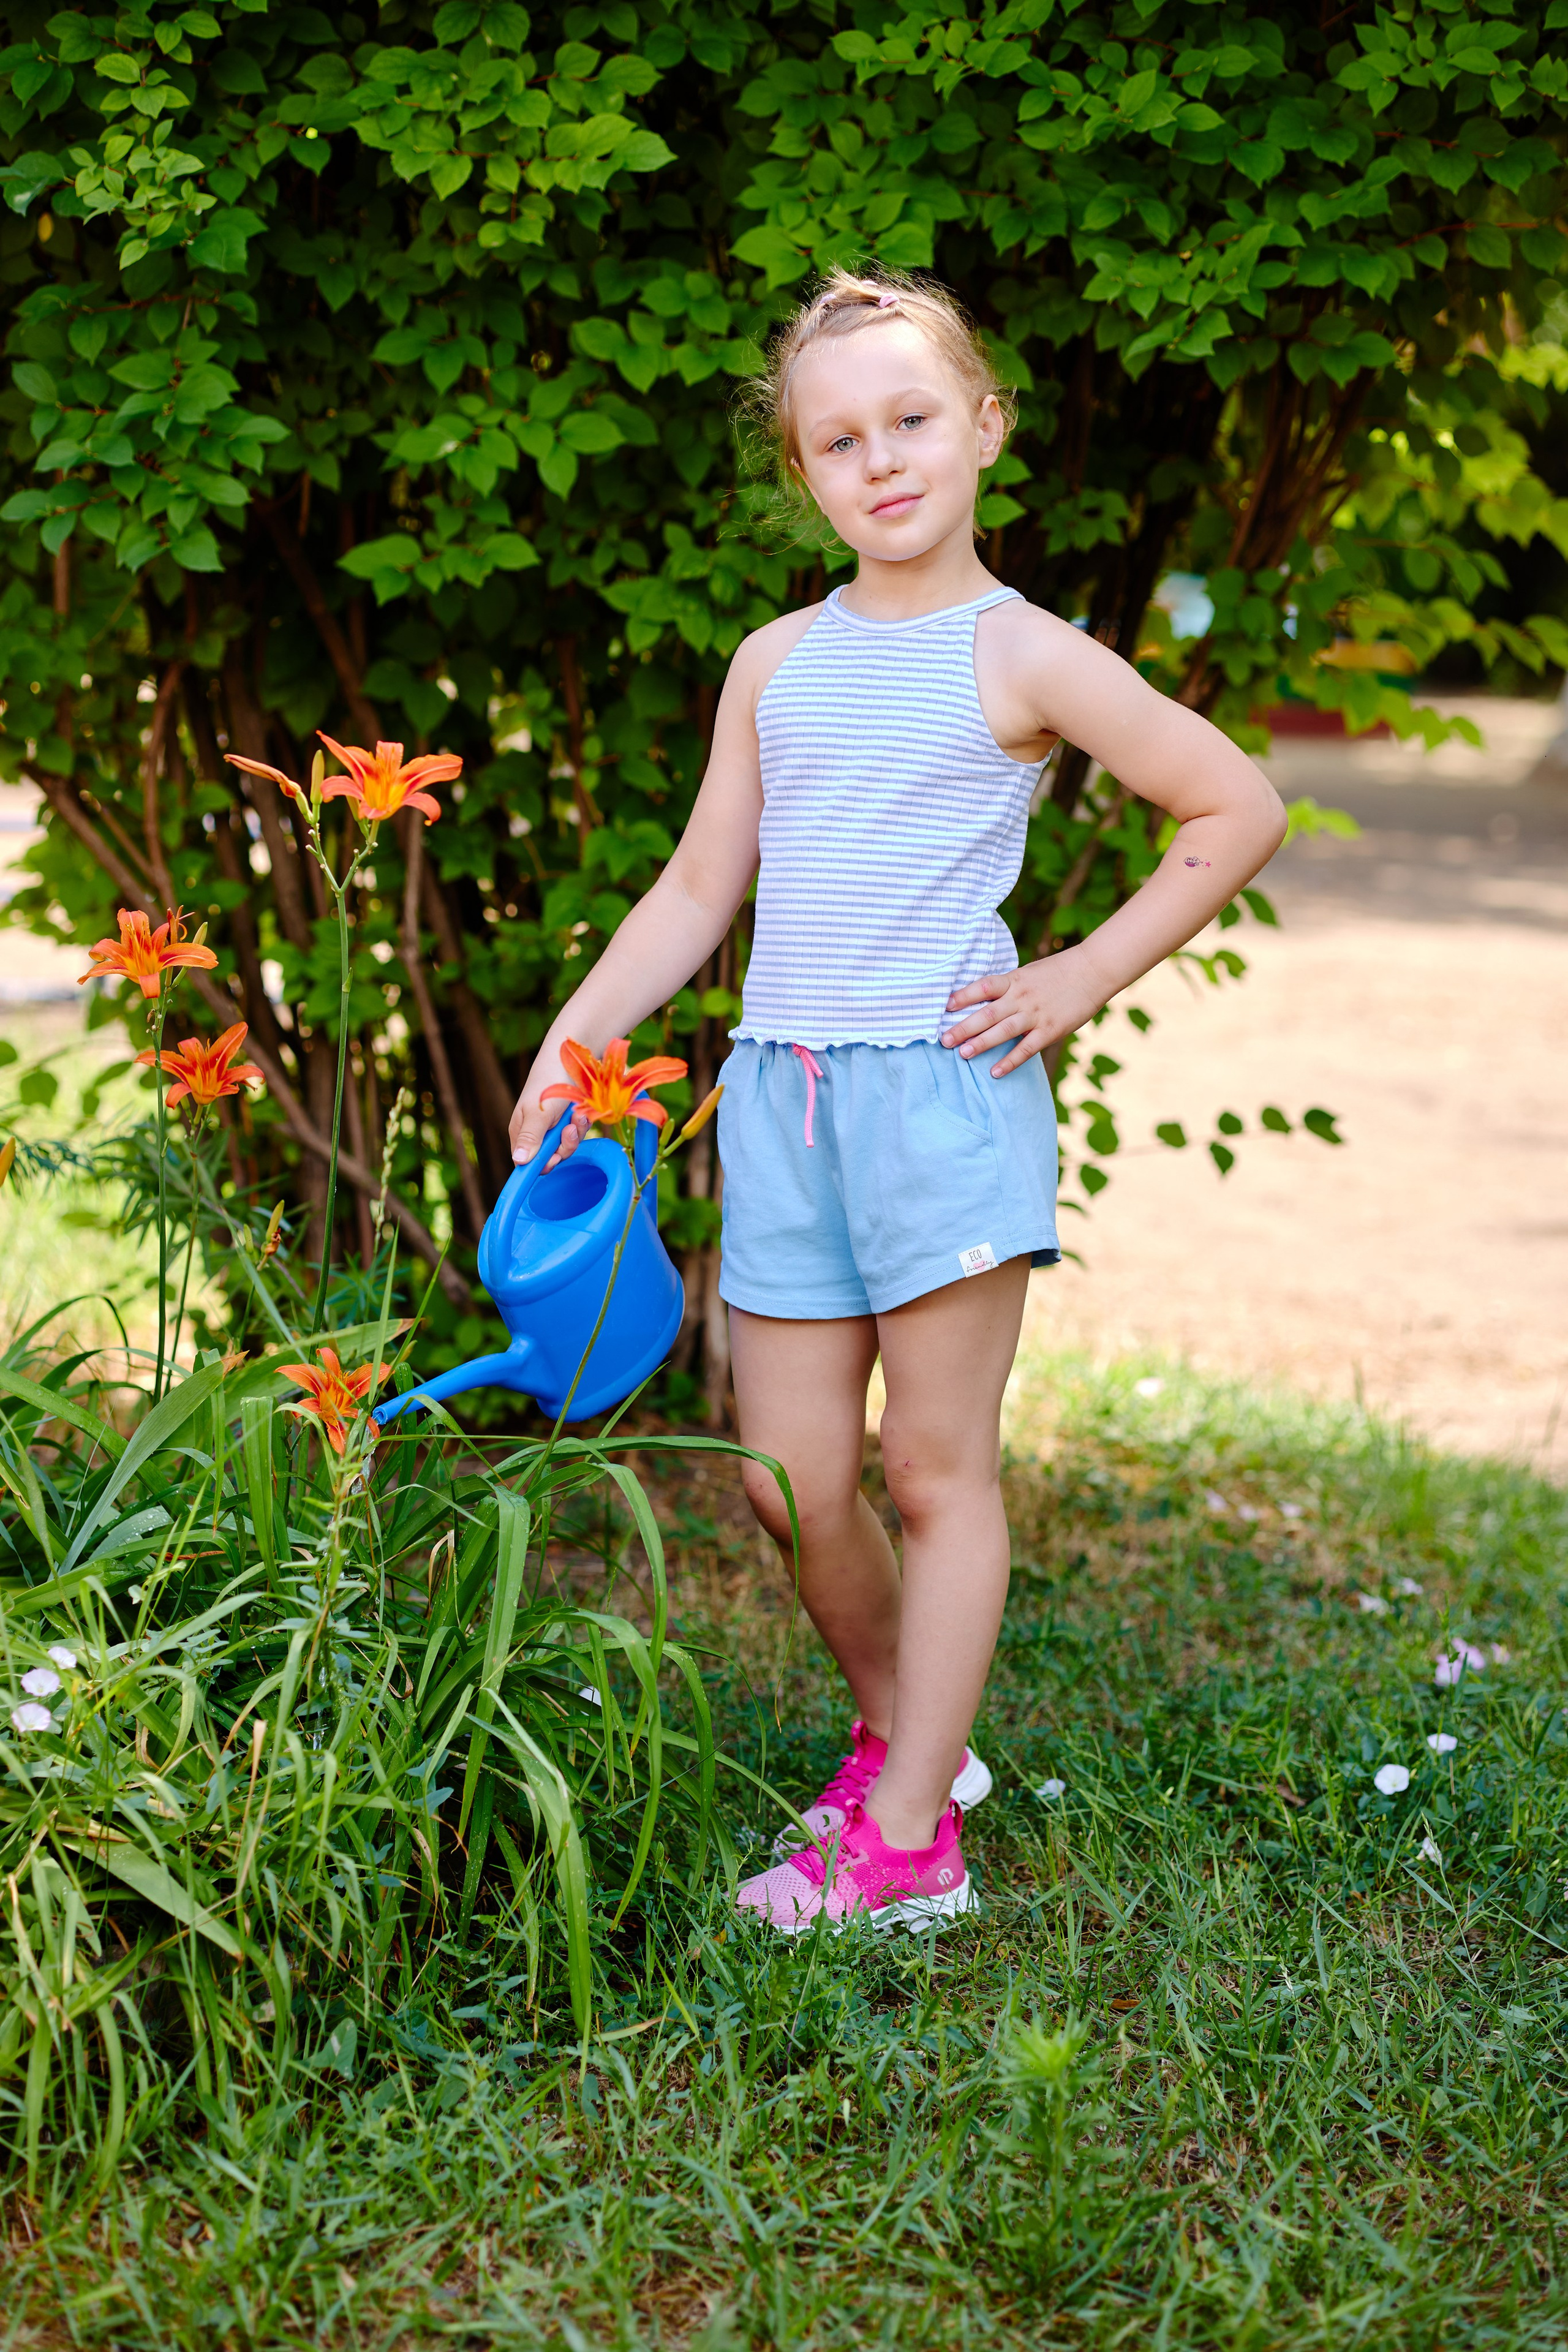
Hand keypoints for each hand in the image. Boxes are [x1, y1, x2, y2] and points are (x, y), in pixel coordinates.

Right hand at [509, 1051, 590, 1168]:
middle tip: (569, 1129)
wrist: (572, 1057)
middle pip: (552, 1156)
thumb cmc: (549, 1082)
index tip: (554, 1157)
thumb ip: (530, 1137)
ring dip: (576, 1131)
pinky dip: (583, 1122)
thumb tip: (518, 1161)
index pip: (528, 1162)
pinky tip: (582, 1110)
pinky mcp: (572, 1119)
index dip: (542, 1164)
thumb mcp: (538, 1112)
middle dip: (564, 1145)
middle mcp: (539, 1132)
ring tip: (577, 1113)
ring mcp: (557, 1126)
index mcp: (523, 1132)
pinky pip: (580, 1132)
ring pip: (569, 1144)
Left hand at [939, 948, 1108, 1075]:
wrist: (1093, 971)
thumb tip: (985, 1000)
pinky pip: (1026, 1048)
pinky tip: (995, 1072)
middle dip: (963, 1027)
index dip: (962, 996)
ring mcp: (1036, 1014)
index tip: (943, 1007)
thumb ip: (1009, 987)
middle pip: (987, 1013)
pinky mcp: (1050, 1029)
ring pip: (1003, 1031)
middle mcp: (1021, 997)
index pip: (983, 987)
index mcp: (1014, 980)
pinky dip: (1010, 1061)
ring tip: (962, 1054)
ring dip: (981, 1043)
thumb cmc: (1059, 972)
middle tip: (943, 1040)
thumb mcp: (1029, 973)